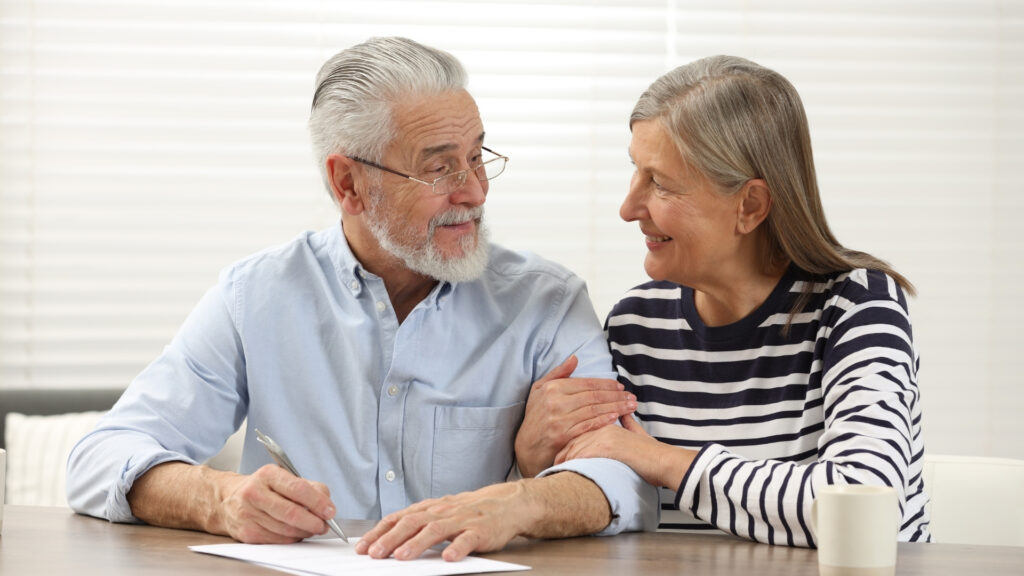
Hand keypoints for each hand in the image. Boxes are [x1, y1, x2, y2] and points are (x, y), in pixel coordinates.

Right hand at [213, 464, 337, 542]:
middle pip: (292, 513)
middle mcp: (255, 493)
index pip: (298, 489)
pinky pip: (278, 540)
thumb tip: (326, 505)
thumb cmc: (263, 487)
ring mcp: (249, 514)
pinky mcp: (247, 533)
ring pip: (286, 530)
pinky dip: (292, 538)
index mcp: (268, 474)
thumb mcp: (284, 477)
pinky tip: (296, 532)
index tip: (330, 511)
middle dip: (314, 522)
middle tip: (325, 525)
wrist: (228, 499)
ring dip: (305, 531)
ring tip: (312, 528)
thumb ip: (309, 487)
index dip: (318, 502)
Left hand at [355, 482, 529, 561]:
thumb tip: (387, 539)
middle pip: (411, 523)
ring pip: (435, 530)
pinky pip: (467, 539)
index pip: (398, 518)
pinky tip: (448, 558)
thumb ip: (418, 523)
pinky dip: (457, 547)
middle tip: (374, 554)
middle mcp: (441, 512)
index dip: (379, 532)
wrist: (505, 504)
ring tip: (402, 557)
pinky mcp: (480, 530)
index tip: (362, 547)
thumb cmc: (468, 511)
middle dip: (390, 539)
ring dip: (416, 544)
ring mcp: (461, 520)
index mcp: (429, 508)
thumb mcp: (440, 513)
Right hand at [514, 355, 636, 477]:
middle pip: (593, 397)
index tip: (620, 387)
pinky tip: (616, 418)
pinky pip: (588, 426)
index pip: (586, 384)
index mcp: (553, 388)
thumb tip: (575, 358)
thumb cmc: (535, 415)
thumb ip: (558, 373)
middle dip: (616, 396)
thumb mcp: (539, 389)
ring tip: (630, 407)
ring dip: (615, 408)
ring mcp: (560, 420)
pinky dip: (604, 421)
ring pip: (594, 411)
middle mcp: (556, 402)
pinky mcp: (563, 436)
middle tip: (632, 397)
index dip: (606, 385)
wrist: (526, 446)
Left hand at [555, 415, 692, 489]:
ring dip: (563, 459)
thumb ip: (628, 423)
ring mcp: (604, 435)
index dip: (567, 442)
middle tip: (551, 464)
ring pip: (576, 446)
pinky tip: (565, 471)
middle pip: (574, 437)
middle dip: (561, 451)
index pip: (579, 429)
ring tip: (555, 470)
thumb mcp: (637, 434)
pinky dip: (572, 463)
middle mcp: (603, 426)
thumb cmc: (650, 453)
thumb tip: (625, 415)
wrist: (663, 461)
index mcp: (607, 423)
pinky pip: (583, 454)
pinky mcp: (607, 446)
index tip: (558, 454)